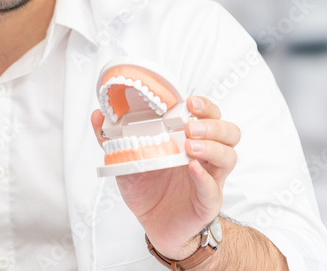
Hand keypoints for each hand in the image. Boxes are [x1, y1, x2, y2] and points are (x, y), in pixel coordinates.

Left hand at [90, 96, 240, 259]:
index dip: (205, 106)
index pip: (210, 116)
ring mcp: (211, 178)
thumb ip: (112, 138)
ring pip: (228, 156)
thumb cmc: (147, 188)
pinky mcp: (207, 202)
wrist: (153, 224)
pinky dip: (204, 177)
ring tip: (190, 145)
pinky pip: (214, 188)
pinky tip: (192, 168)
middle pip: (229, 133)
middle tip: (189, 126)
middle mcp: (206, 156)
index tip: (190, 101)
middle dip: (212, 125)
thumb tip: (98, 114)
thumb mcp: (126, 159)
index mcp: (190, 139)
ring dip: (212, 147)